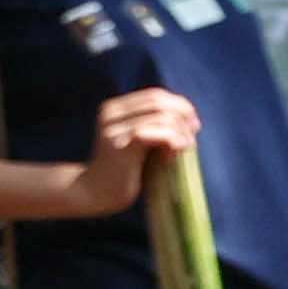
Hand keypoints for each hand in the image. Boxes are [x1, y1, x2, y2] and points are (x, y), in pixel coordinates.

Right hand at [64, 86, 203, 217]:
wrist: (94, 193)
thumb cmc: (122, 171)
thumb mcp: (137, 142)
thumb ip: (153, 126)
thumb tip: (188, 117)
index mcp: (114, 108)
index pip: (154, 95)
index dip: (179, 105)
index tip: (193, 124)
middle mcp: (111, 113)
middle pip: (158, 101)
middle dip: (183, 116)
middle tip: (192, 136)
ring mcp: (114, 128)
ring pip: (162, 117)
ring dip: (180, 132)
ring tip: (181, 150)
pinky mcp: (121, 145)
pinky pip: (158, 134)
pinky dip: (173, 142)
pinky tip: (171, 157)